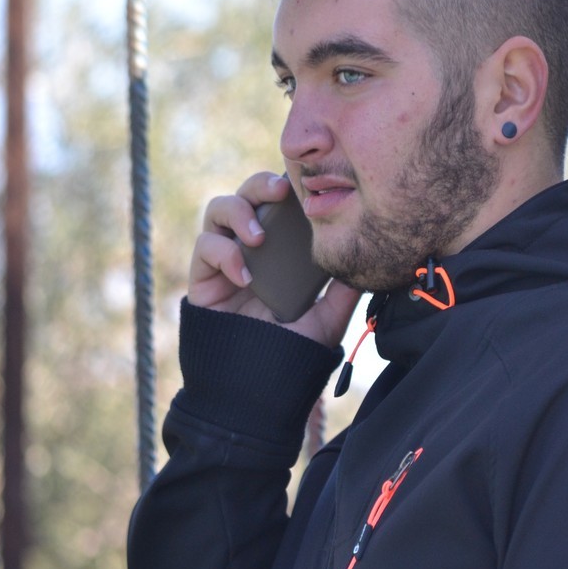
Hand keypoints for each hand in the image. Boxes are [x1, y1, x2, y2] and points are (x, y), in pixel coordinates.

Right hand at [188, 172, 360, 346]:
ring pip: (219, 209)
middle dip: (262, 184)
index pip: (283, 204)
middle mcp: (253, 246)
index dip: (290, 185)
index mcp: (283, 248)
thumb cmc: (294, 351)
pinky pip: (205, 246)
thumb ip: (343, 290)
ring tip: (258, 237)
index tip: (307, 181)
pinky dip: (223, 254)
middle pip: (249, 194)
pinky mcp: (203, 276)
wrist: (257, 387)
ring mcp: (226, 258)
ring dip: (238, 212)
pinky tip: (244, 276)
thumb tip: (364, 259)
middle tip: (281, 191)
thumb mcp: (328, 319)